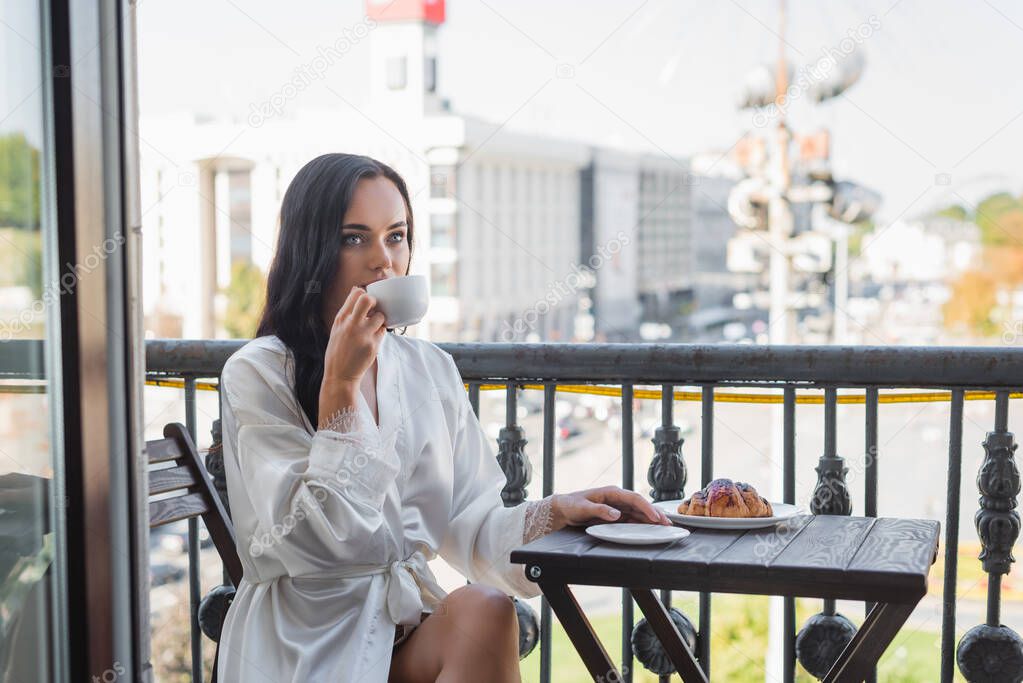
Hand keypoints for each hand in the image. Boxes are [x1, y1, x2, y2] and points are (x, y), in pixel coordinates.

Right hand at [321, 287, 385, 391]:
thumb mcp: (337, 329)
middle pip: (368, 299)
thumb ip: (347, 311)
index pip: (356, 294)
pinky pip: (383, 331)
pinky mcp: (373, 345)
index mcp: (341, 319)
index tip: (366, 302)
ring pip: (380, 316)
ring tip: (373, 327)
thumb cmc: (338, 351)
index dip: (364, 294)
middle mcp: (351, 324)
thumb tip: (357, 290)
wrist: (340, 375)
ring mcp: (363, 335)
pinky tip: (373, 337)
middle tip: (374, 309)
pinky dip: (380, 332)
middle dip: (374, 301)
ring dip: (379, 320)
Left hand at [551, 486, 671, 528]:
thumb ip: (599, 510)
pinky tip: (652, 530)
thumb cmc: (572, 505)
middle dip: (655, 514)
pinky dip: (643, 524)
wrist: (563, 510)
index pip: (634, 498)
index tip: (656, 517)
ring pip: (639, 513)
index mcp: (612, 493)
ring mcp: (618, 508)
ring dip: (652, 520)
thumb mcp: (583, 508)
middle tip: (668, 524)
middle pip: (641, 505)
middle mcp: (618, 499)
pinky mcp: (617, 517)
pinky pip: (633, 520)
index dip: (647, 507)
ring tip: (666, 527)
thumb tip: (616, 514)